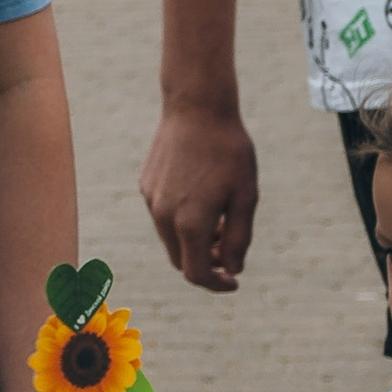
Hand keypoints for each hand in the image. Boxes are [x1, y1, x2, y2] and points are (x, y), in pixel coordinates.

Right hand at [141, 101, 259, 291]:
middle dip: (206, 264)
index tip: (234, 282)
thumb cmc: (229, 151)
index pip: (197, 274)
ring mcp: (151, 201)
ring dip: (194, 243)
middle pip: (181, 261)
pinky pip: (163, 216)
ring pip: (171, 240)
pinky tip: (202, 199)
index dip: (217, 284)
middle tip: (230, 251)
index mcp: (190, 224)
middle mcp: (164, 217)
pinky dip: (182, 222)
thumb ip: (239, 238)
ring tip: (219, 222)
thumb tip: (232, 269)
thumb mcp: (245, 197)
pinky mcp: (146, 186)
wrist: (197, 107)